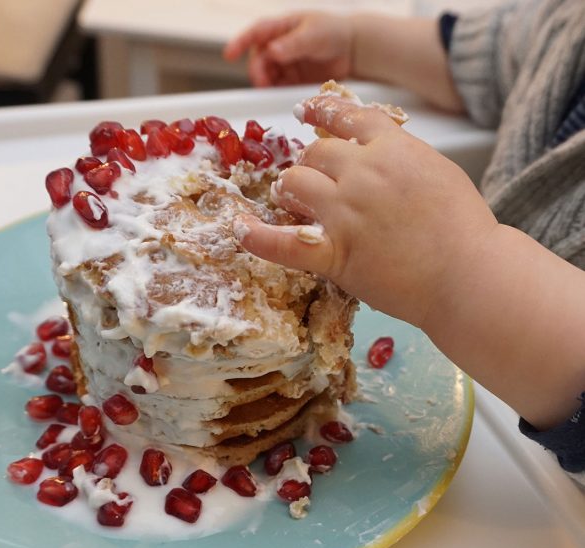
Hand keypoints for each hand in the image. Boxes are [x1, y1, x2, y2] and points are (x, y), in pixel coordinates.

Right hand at [223, 13, 352, 86]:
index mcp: (280, 27)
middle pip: (258, 60)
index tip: (228, 56)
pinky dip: (276, 94)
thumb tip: (272, 51)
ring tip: (273, 91)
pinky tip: (281, 97)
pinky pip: (277, 89)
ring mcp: (283, 65)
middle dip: (258, 72)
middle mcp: (277, 46)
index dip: (240, 43)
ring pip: (265, 77)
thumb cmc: (333, 31)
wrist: (352, 49)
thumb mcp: (313, 35)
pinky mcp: (290, 81)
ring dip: (266, 85)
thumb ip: (293, 44)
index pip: (255, 33)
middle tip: (263, 83)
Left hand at [234, 95, 497, 328]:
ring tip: (291, 198)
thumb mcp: (438, 172)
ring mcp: (344, 212)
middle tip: (309, 178)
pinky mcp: (334, 253)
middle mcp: (363, 172)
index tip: (308, 111)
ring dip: (289, 188)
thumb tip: (377, 152)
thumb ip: (402, 157)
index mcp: (392, 147)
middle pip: (315, 153)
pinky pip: (282, 243)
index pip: (347, 116)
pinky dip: (257, 237)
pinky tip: (240, 230)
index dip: (322, 112)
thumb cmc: (463, 229)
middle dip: (309, 163)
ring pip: (294, 183)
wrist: (469, 274)